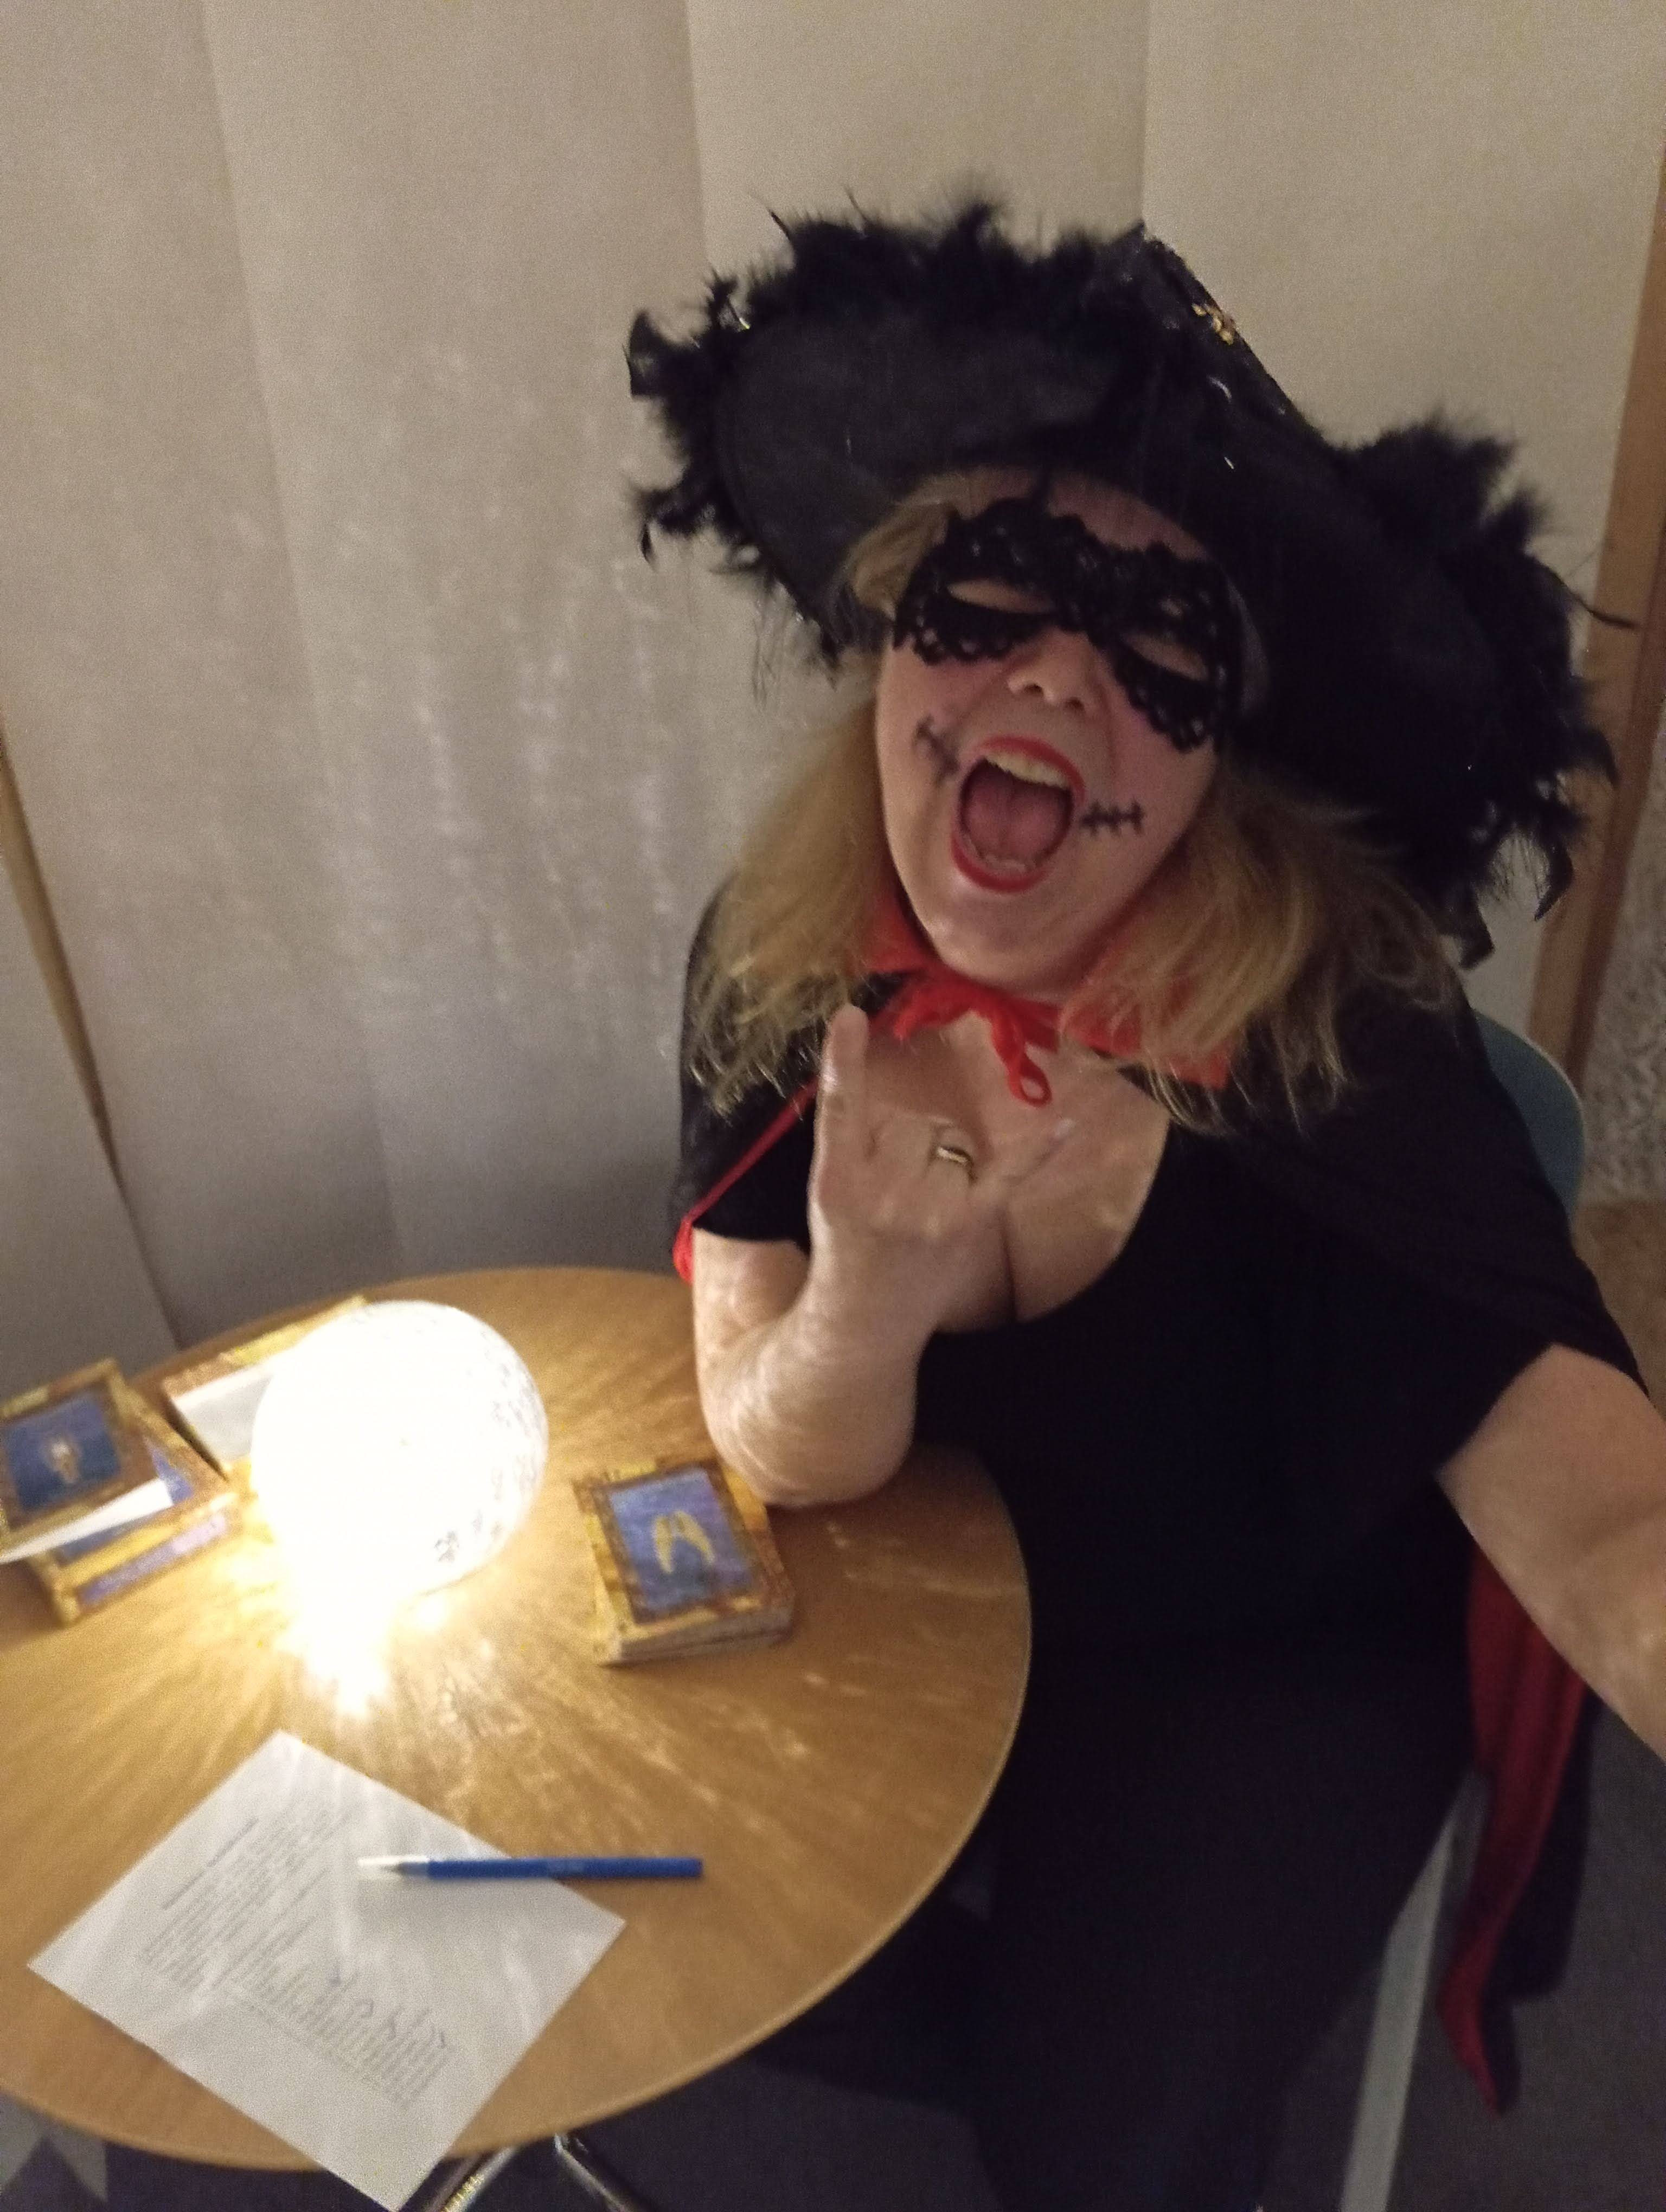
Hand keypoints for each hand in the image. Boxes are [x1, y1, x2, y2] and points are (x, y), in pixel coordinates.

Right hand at [806, 1005, 1072, 1341]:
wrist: (863, 1323)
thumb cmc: (844, 1247)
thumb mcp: (827, 1194)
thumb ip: (853, 1144)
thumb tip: (898, 1097)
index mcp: (835, 1182)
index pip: (840, 1108)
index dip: (843, 1060)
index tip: (850, 1014)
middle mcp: (882, 1194)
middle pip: (911, 1119)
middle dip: (907, 1136)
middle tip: (892, 1183)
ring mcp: (930, 1212)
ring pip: (950, 1138)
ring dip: (943, 1156)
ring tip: (921, 1200)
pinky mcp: (970, 1227)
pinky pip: (1009, 1173)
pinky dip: (1039, 1150)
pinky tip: (1067, 1126)